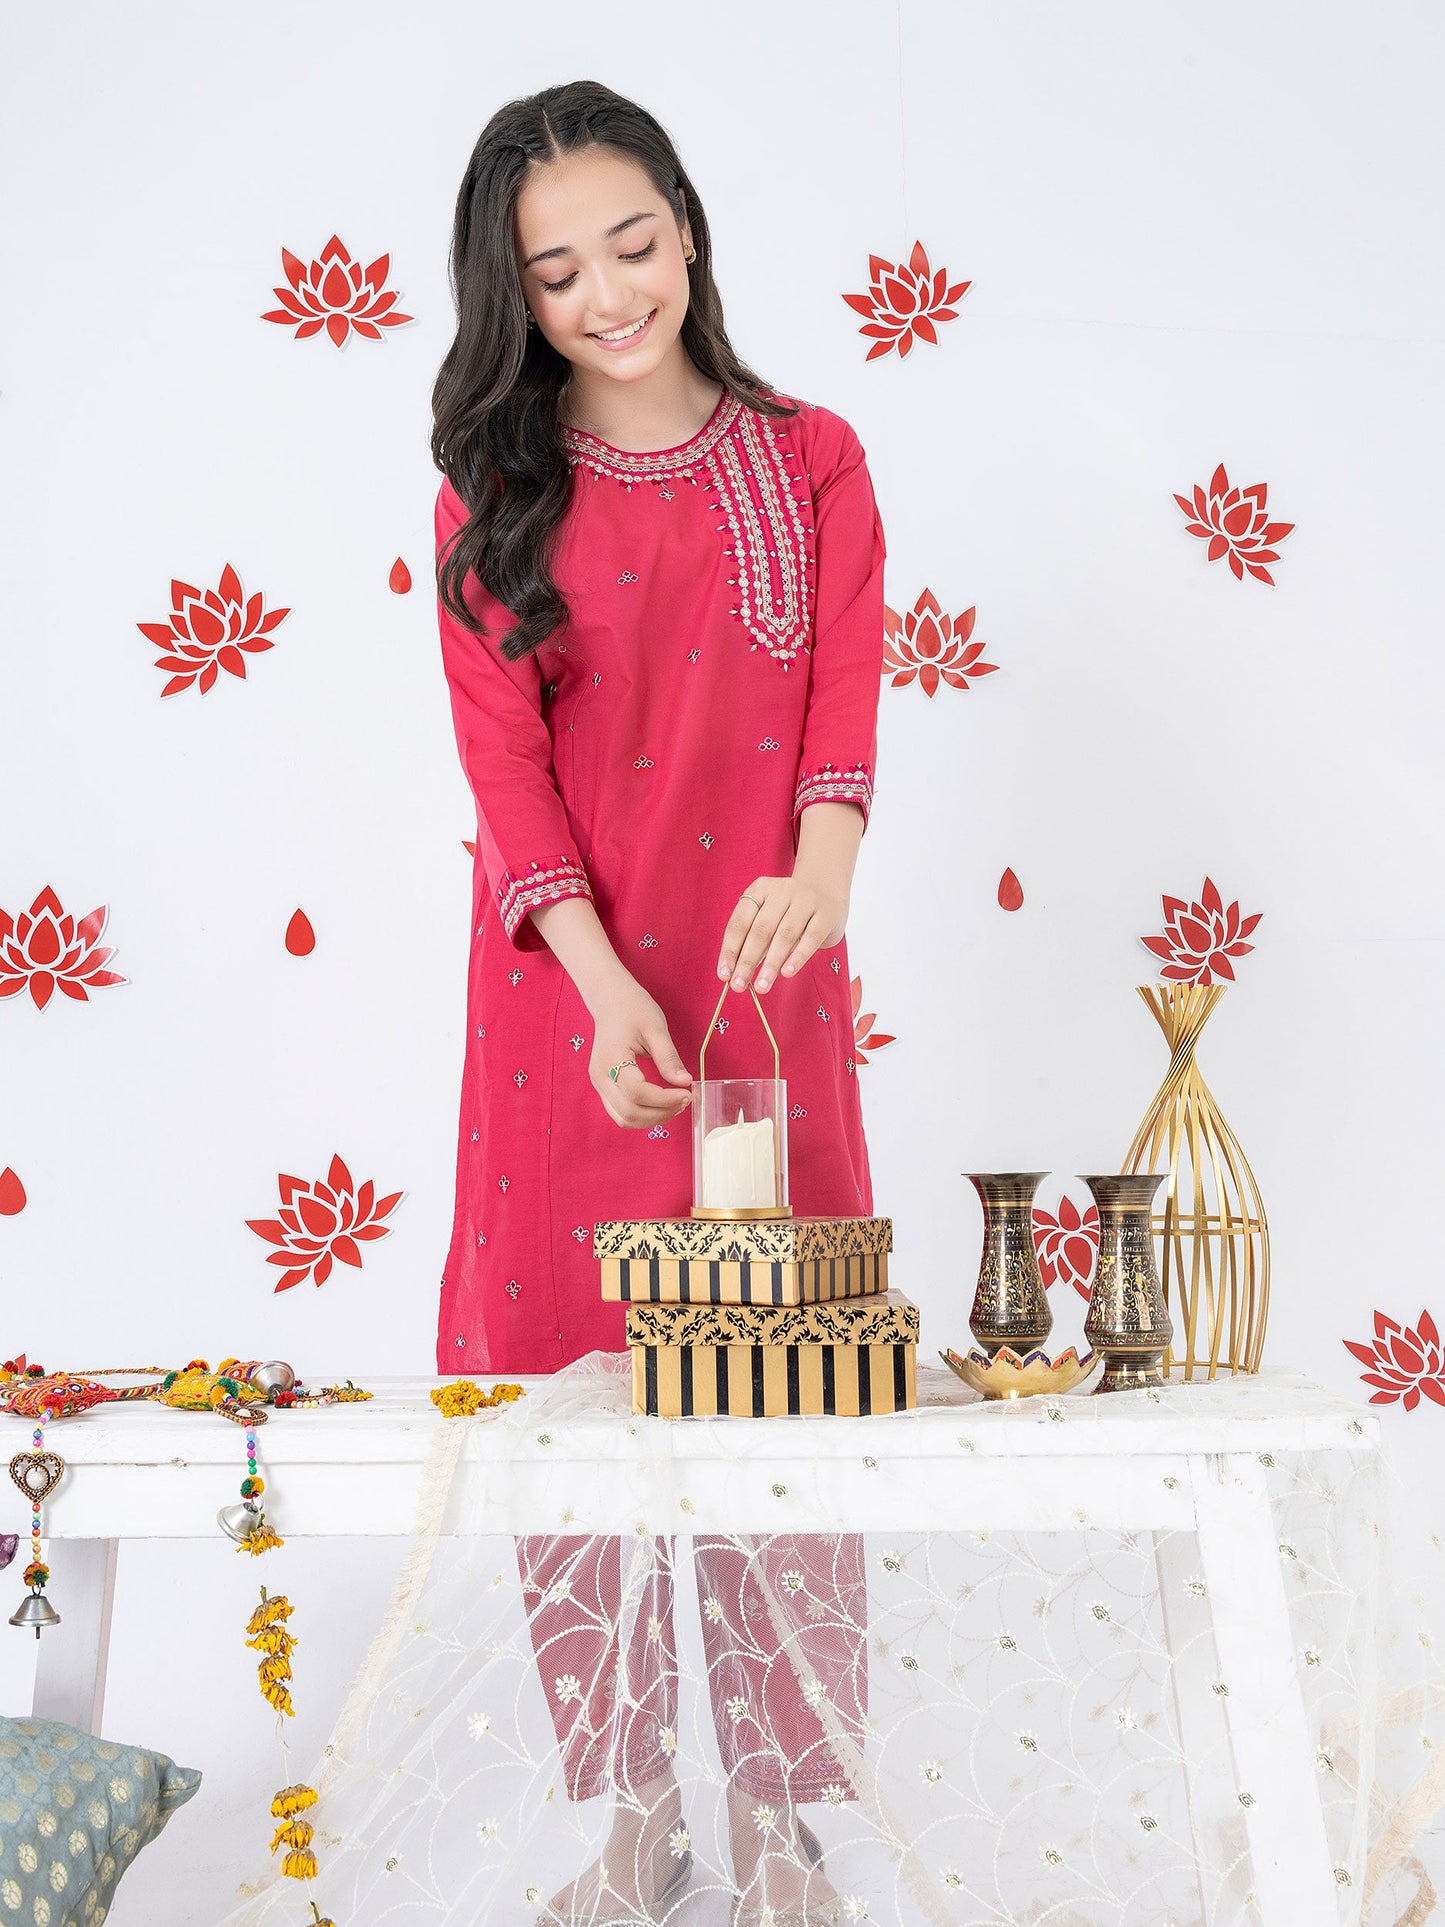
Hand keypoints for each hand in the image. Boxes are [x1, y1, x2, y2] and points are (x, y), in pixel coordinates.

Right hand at [589, 977, 693, 1127]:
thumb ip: (669, 1058)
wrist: (610, 1000)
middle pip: (629, 1113)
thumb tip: (685, 1083)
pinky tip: (661, 1104)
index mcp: (611, 1059)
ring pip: (623, 1118)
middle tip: (685, 1099)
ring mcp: (599, 1084)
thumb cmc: (633, 1008)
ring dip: (651, 1118)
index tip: (688, 1093)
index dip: (665, 1099)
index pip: (637, 1093)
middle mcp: (600, 1076)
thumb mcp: (656, 1028)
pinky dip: (642, 1114)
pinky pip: (621, 1111)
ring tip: (675, 1104)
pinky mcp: (604, 1087)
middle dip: (661, 1113)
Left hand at [716, 869, 848, 993]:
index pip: (739, 922)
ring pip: (784, 935)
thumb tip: (735, 973)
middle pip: (760, 930)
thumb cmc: (788, 913)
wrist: (827, 894)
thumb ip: (753, 942)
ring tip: (762, 986)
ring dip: (771, 964)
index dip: (730, 950)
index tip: (723, 975)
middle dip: (747, 961)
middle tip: (739, 986)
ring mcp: (805, 900)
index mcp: (760, 890)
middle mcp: (782, 891)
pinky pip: (810, 938)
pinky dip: (797, 957)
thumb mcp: (768, 920)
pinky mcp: (825, 914)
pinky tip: (786, 973)